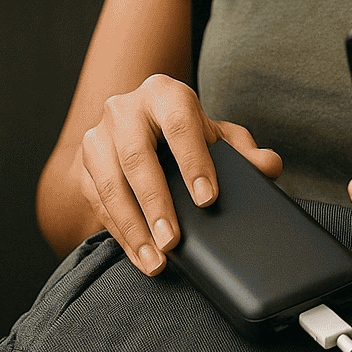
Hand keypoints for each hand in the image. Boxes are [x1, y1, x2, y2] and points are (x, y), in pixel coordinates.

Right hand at [78, 73, 281, 275]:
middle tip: (174, 240)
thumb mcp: (216, 134)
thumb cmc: (185, 132)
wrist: (140, 127)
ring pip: (110, 184)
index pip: (179, 124)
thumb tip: (268, 166)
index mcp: (164, 93)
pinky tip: (140, 256)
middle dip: (155, 203)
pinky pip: (98, 204)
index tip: (207, 199)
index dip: (193, 161)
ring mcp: (98, 136)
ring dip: (133, 227)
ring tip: (157, 258)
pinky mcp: (83, 166)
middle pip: (136, 156)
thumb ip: (244, 149)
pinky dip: (120, 234)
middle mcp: (125, 109)